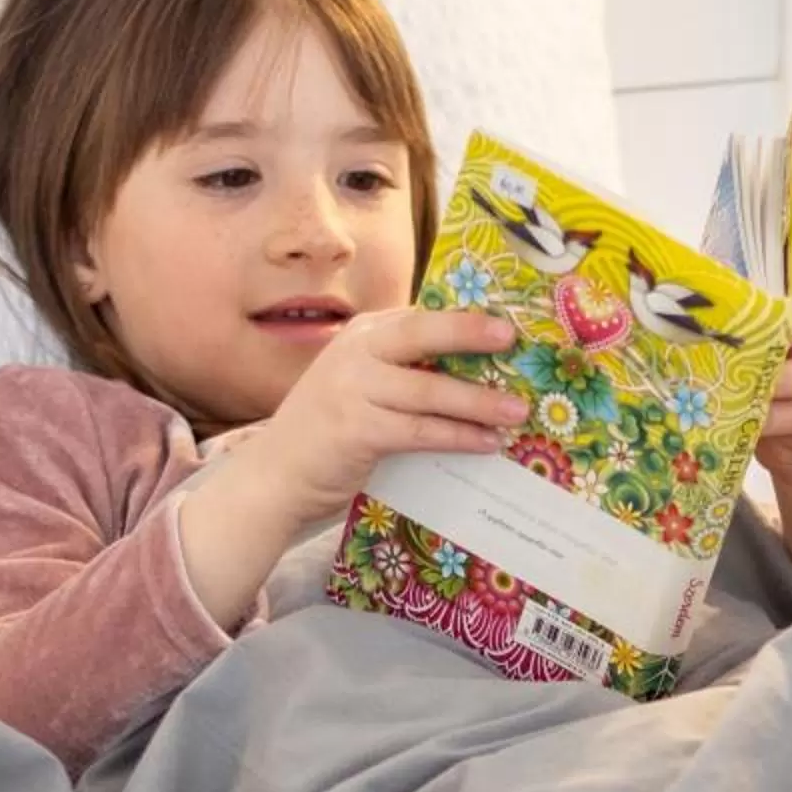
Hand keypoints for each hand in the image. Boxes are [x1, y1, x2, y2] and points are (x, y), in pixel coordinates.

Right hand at [255, 306, 526, 524]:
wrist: (274, 475)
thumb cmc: (329, 432)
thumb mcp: (363, 386)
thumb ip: (404, 374)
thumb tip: (476, 375)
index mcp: (363, 336)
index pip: (419, 317)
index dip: (463, 316)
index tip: (506, 319)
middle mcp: (355, 352)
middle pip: (421, 333)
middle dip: (468, 332)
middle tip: (511, 337)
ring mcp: (353, 389)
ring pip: (428, 390)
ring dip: (478, 402)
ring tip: (517, 411)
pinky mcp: (357, 429)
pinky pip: (420, 431)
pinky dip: (457, 436)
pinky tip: (485, 443)